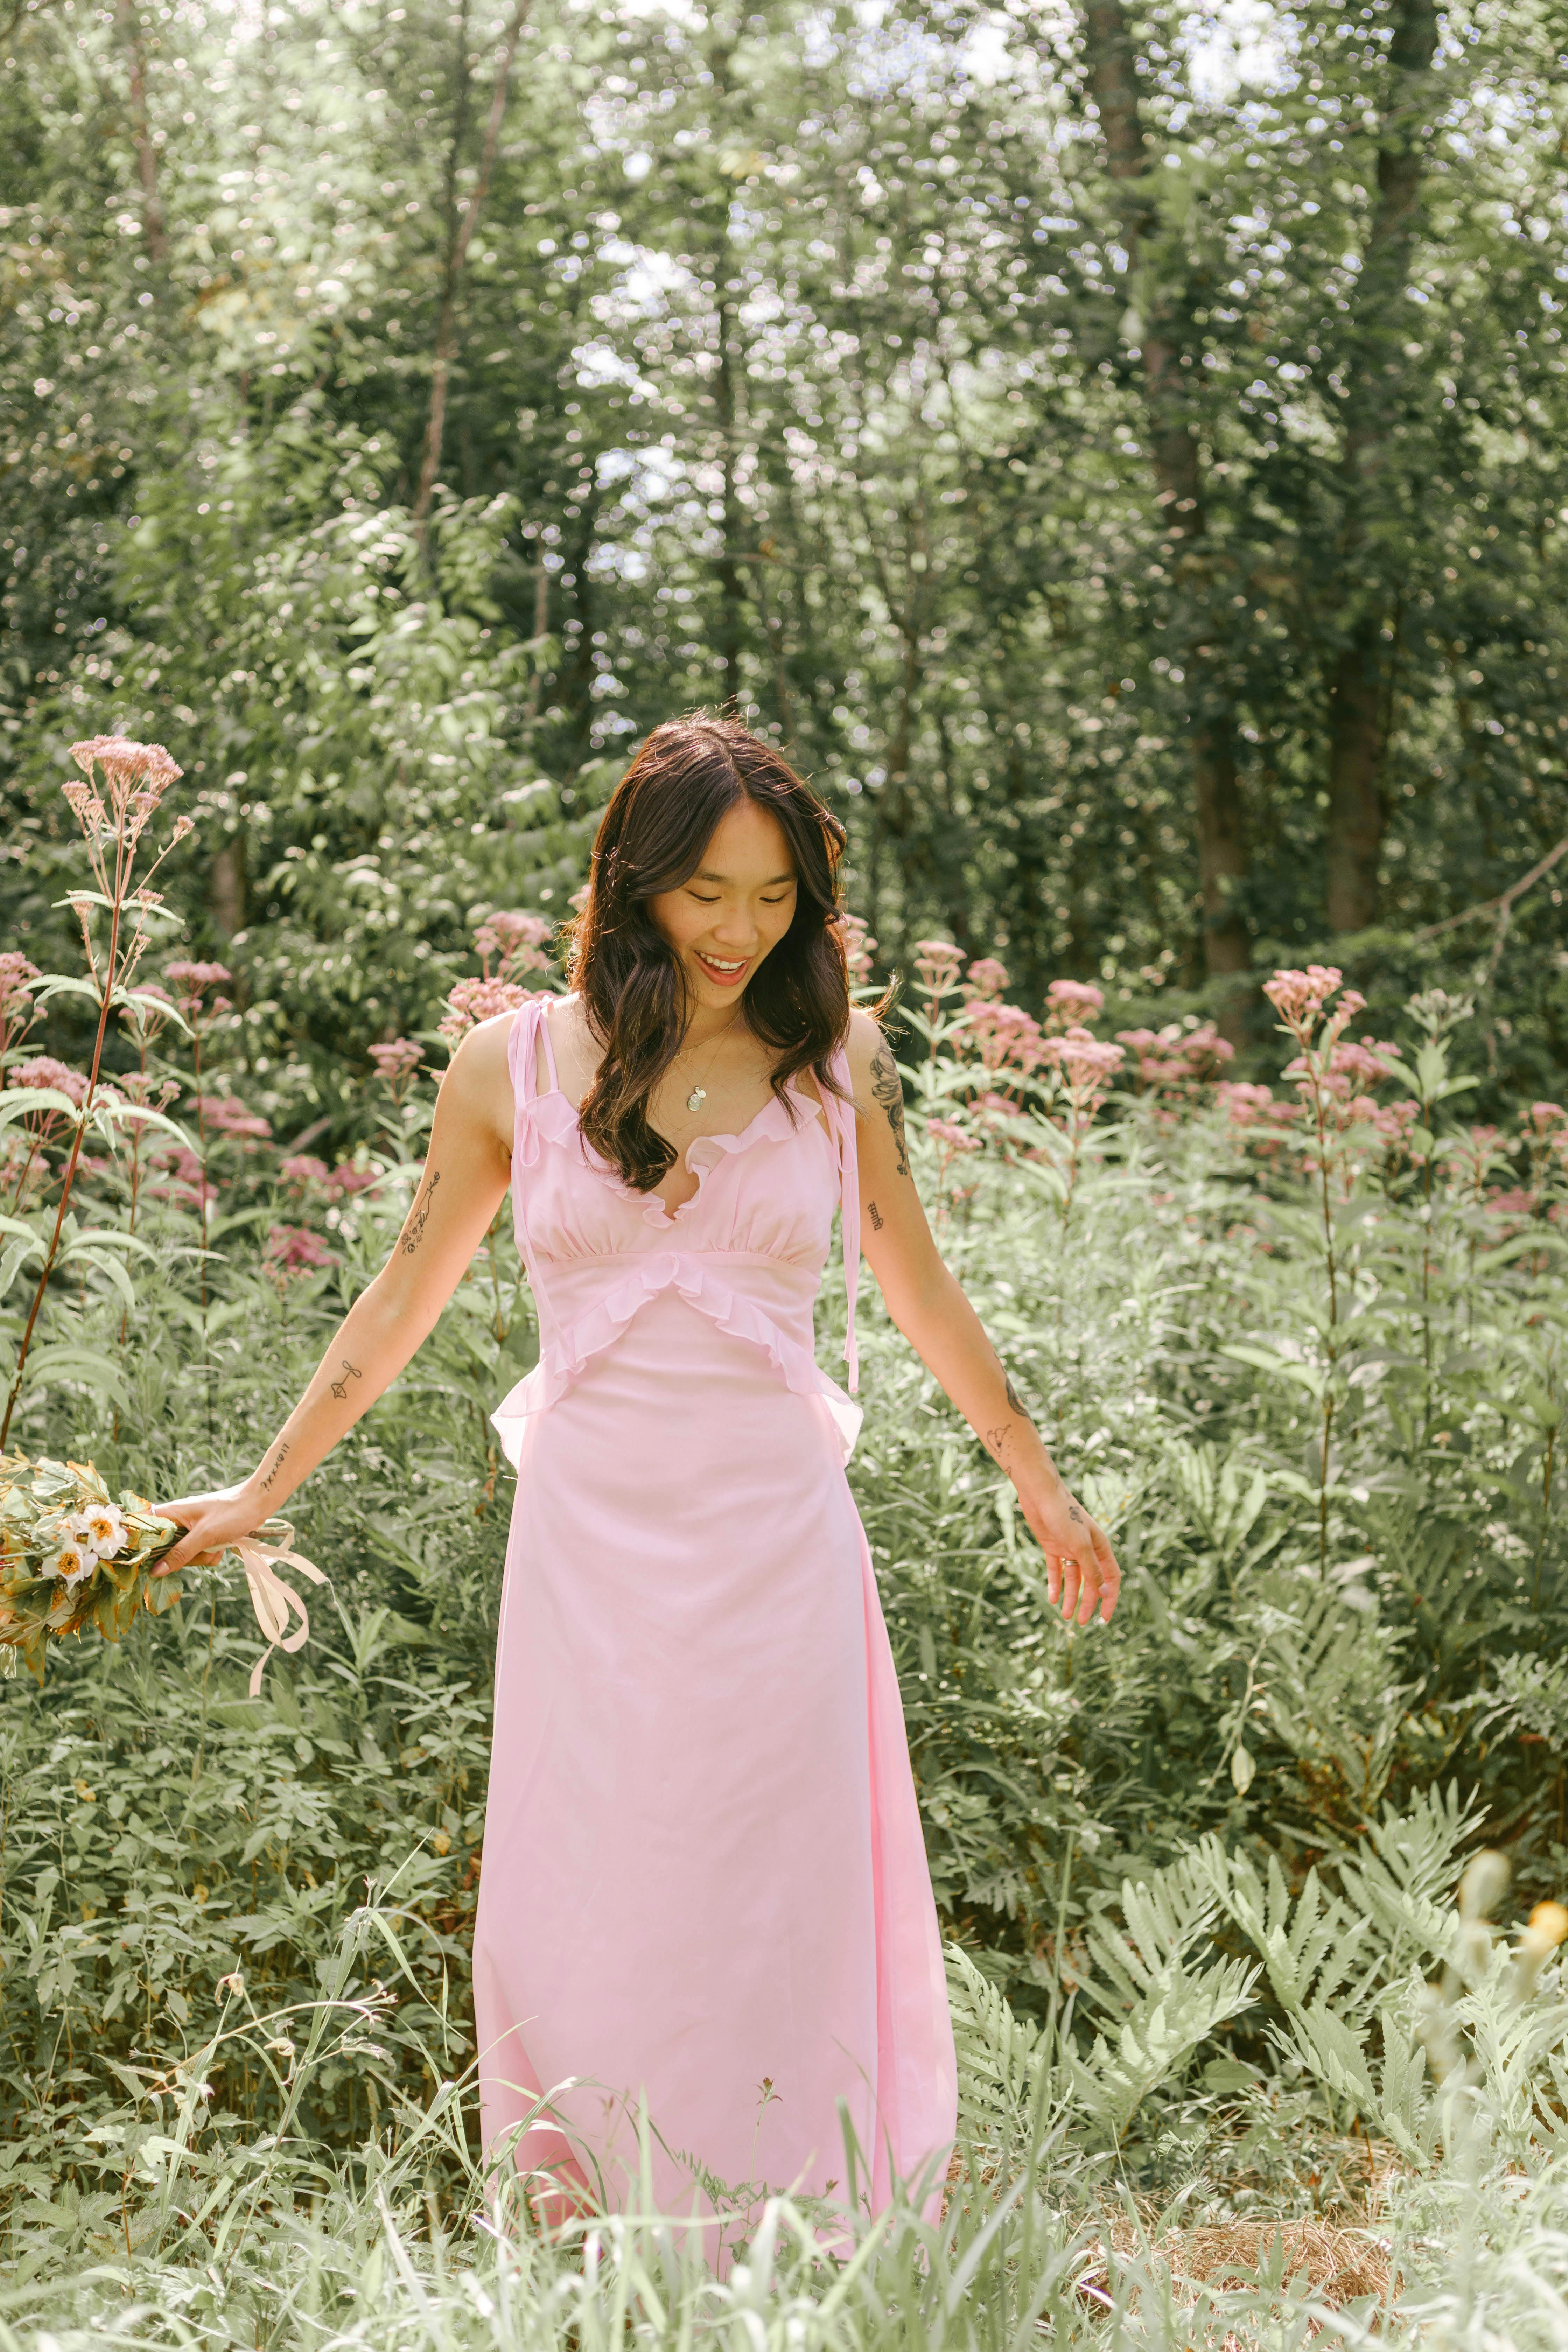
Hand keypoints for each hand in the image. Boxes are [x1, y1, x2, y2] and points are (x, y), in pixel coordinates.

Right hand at [151, 1482, 266, 1576]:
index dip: (140, 1543)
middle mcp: (178, 1520)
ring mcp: (191, 1530)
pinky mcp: (204, 1537)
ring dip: (202, 1556)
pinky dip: (211, 1554)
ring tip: (218, 1545)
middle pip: (164, 1549)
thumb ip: (180, 1553)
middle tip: (201, 1549)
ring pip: (184, 1555)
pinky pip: (199, 1555)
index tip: (144, 1560)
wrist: (260, 1503)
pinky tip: (224, 1546)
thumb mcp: (205, 1535)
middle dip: (184, 1556)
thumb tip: (155, 1571)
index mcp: (172, 1512)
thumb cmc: (232, 1512)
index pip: (142, 1526)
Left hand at [1017, 1474, 1120, 1625]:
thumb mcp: (1080, 1545)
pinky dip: (1054, 1584)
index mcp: (1100, 1547)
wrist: (1040, 1494)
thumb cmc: (1063, 1514)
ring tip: (1065, 1616)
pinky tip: (1052, 1598)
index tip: (1104, 1619)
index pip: (1110, 1578)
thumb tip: (1105, 1592)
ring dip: (1070, 1596)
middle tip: (1079, 1622)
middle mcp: (1086, 1549)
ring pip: (1072, 1578)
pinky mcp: (1052, 1546)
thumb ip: (1092, 1569)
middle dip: (1086, 1602)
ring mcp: (1069, 1548)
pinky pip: (1055, 1570)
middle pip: (1090, 1581)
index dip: (1109, 1598)